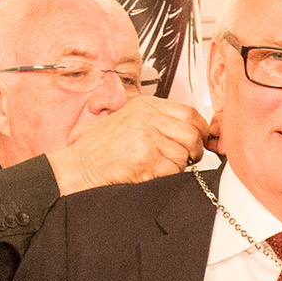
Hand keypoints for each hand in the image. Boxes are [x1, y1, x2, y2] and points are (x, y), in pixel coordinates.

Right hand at [49, 96, 208, 192]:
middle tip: (189, 157)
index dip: (200, 128)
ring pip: (184, 153)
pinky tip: (154, 172)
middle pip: (192, 132)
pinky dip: (169, 175)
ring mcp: (147, 138)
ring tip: (163, 165)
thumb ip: (156, 118)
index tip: (200, 137)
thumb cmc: (101, 147)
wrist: (81, 165)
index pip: (189, 111)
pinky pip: (174, 169)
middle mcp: (147, 118)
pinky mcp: (146, 159)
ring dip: (179, 164)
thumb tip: (188, 127)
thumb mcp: (127, 118)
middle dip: (195, 149)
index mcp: (145, 105)